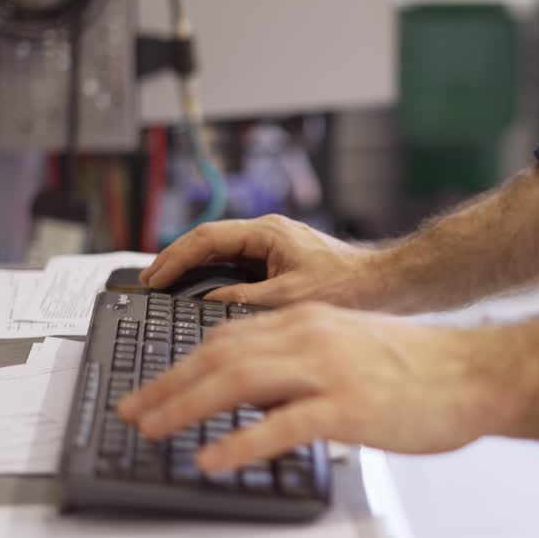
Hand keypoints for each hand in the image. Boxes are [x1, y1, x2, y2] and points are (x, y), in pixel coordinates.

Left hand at [116, 303, 515, 471]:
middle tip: (133, 411)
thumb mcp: (350, 347)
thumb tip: (257, 393)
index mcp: (308, 320)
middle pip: (220, 355)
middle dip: (168, 385)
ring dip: (186, 406)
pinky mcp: (349, 406)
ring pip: (238, 380)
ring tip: (153, 429)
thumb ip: (302, 361)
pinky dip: (240, 441)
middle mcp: (310, 336)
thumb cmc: (421, 366)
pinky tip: (213, 457)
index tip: (151, 387)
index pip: (226, 337)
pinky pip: (281, 425)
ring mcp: (328, 369)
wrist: (476, 372)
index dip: (180, 364)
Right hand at [140, 215, 389, 308]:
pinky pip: (239, 269)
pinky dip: (216, 282)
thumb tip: (206, 305)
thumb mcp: (290, 298)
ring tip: (168, 292)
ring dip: (195, 273)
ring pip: (222, 256)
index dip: (174, 259)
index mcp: (268, 232)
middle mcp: (268, 234)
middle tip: (149, 284)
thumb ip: (244, 301)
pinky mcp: (281, 264)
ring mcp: (274, 248)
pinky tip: (203, 300)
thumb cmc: (350, 286)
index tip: (152, 279)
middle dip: (177, 263)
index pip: (207, 238)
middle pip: (209, 244)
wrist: (388, 286)